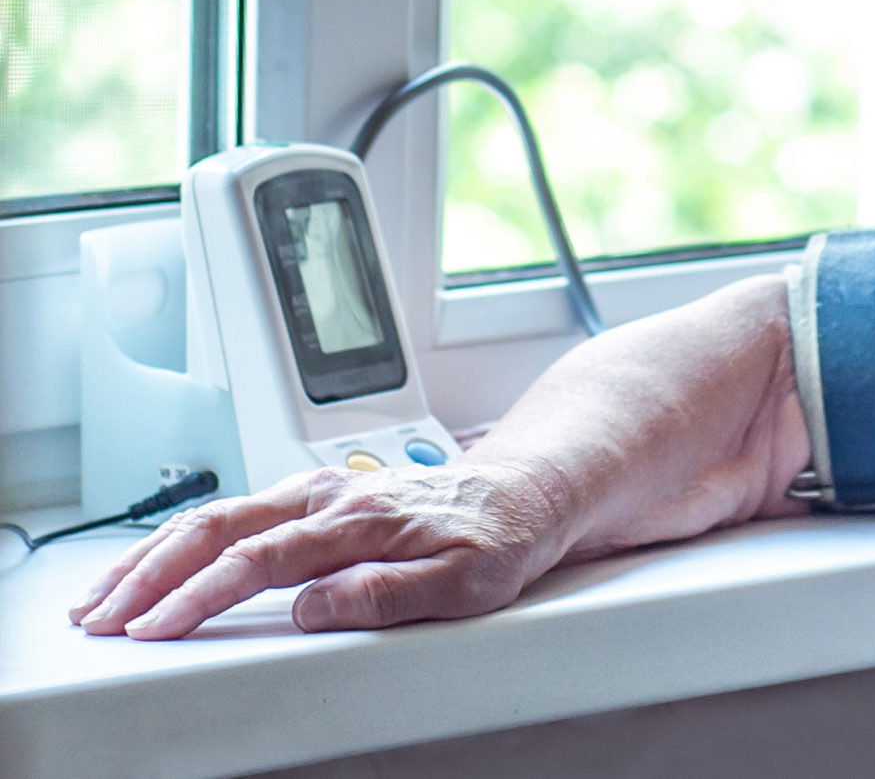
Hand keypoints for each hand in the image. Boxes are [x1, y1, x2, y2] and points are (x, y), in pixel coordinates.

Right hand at [69, 459, 575, 639]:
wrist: (532, 491)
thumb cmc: (502, 537)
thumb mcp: (467, 582)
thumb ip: (389, 594)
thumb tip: (314, 607)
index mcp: (360, 520)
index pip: (260, 558)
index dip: (201, 593)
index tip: (156, 624)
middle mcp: (333, 497)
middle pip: (219, 527)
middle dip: (150, 571)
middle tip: (100, 612)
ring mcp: (325, 492)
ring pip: (221, 514)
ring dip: (157, 552)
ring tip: (106, 591)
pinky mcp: (323, 496)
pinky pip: (241, 512)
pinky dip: (189, 537)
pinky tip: (161, 559)